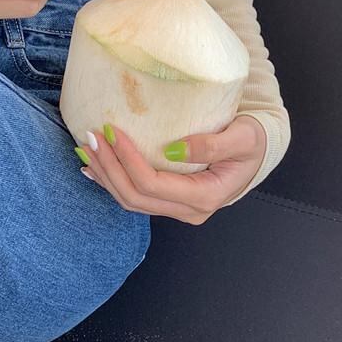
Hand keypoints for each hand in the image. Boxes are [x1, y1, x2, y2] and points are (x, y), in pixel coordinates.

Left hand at [77, 113, 267, 223]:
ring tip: (84, 150)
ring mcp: (178, 209)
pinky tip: (93, 168)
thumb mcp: (243, 137)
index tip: (111, 130)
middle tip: (90, 137)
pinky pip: (134, 197)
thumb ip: (213, 143)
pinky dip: (111, 181)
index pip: (152, 184)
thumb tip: (174, 150)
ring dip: (105, 176)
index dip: (127, 160)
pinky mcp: (170, 202)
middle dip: (108, 168)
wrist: (257, 153)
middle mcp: (188, 210)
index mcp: (204, 196)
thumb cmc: (252, 141)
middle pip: (135, 197)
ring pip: (130, 201)